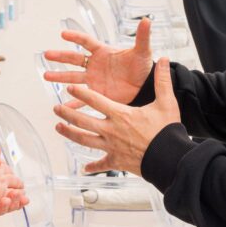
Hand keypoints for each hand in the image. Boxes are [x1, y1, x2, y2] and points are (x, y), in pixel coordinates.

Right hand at [43, 17, 152, 105]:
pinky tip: (63, 107)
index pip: (87, 42)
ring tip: (46, 76)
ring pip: (73, 77)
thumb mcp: (142, 51)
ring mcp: (93, 79)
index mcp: (103, 52)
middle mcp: (95, 65)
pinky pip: (82, 99)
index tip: (64, 34)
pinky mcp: (96, 94)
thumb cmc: (142, 67)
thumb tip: (148, 20)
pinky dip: (73, 103)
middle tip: (47, 55)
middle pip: (74, 59)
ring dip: (60, 77)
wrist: (144, 87)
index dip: (76, 38)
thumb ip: (143, 36)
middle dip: (60, 57)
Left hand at [54, 58, 179, 174]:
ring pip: (84, 140)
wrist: (169, 159)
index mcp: (121, 114)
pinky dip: (93, 166)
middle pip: (83, 121)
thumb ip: (162, 81)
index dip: (81, 93)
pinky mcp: (116, 162)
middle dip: (67, 113)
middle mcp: (111, 130)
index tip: (69, 88)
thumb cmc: (167, 131)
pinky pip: (101, 164)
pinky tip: (85, 168)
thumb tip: (163, 59)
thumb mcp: (166, 103)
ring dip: (70, 134)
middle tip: (56, 108)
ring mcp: (111, 147)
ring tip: (58, 128)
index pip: (95, 100)